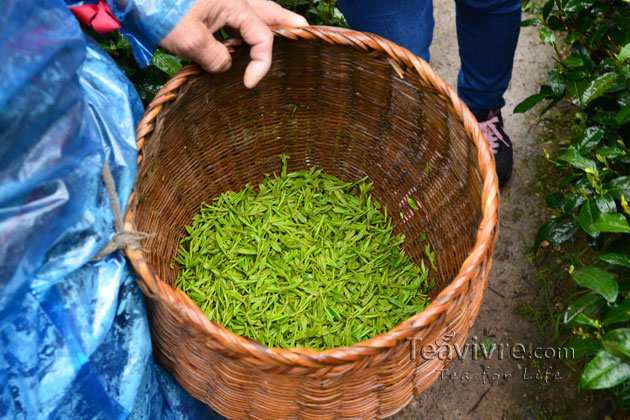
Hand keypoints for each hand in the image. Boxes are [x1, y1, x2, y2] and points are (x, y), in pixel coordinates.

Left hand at [159, 0, 307, 87]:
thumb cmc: (159, 10)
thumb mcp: (189, 40)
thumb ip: (216, 58)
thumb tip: (226, 68)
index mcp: (235, 5)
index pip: (262, 38)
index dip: (261, 64)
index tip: (248, 84)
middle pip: (270, 13)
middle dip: (289, 24)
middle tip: (305, 33)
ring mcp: (220, 1)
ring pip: (253, 13)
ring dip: (268, 25)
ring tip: (283, 36)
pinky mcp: (206, 6)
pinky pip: (233, 18)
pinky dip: (243, 29)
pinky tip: (239, 44)